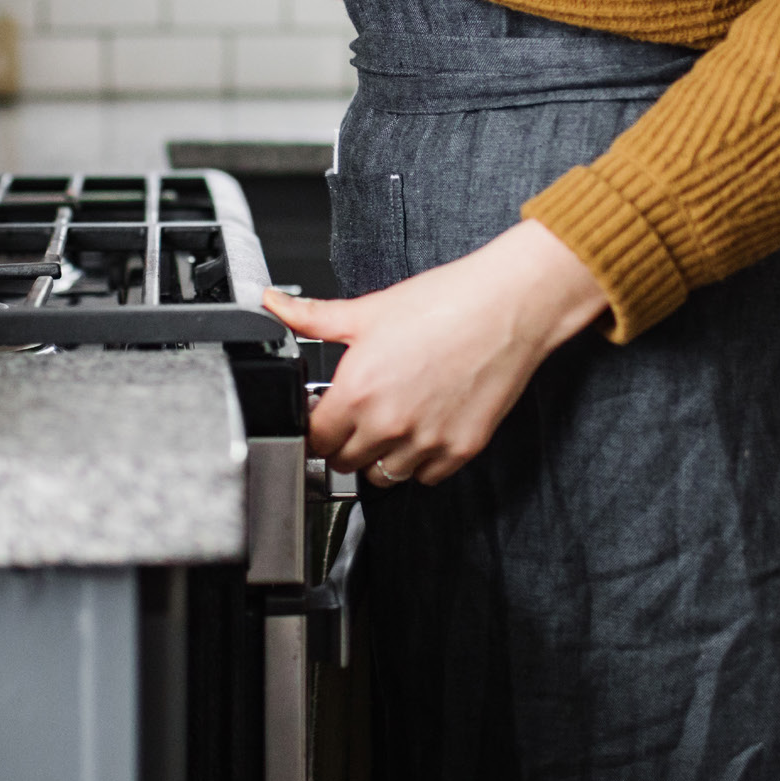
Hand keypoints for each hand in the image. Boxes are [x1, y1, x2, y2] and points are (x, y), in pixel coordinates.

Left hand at [268, 220, 609, 486]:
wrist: (507, 306)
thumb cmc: (445, 303)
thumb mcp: (369, 309)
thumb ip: (312, 316)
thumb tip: (272, 305)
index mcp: (358, 390)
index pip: (314, 438)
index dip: (317, 425)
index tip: (326, 414)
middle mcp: (389, 423)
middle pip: (343, 462)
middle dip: (345, 441)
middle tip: (359, 414)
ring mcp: (426, 442)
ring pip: (382, 476)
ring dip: (380, 456)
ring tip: (392, 421)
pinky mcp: (460, 450)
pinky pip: (425, 477)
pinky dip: (420, 462)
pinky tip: (423, 429)